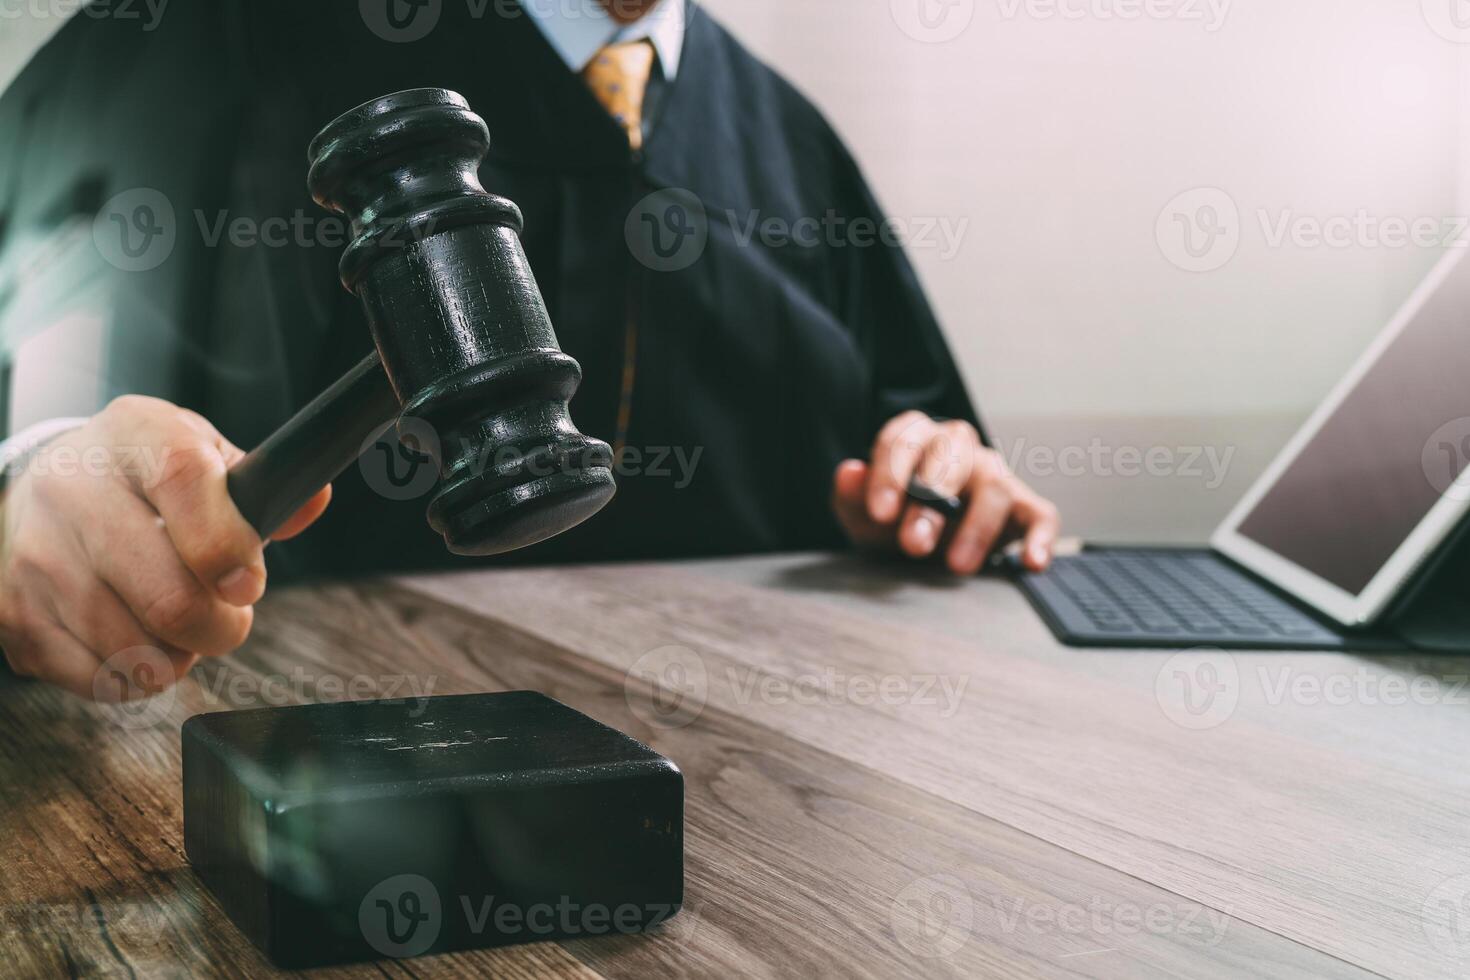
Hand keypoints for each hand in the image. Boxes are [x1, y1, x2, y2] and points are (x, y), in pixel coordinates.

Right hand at [0, 396, 331, 699]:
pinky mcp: (15, 615)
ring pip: (135, 650)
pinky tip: (137, 641)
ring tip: (179, 625)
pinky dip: (135, 678)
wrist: (45, 486)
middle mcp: (73, 492)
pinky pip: (97, 679)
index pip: (185, 483)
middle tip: (229, 617)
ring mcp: (37, 557)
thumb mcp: (201, 454)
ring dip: (179, 656)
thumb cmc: (141, 475)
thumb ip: (260, 486)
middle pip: (166, 596)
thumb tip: (309, 502)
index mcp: (135, 438)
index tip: (248, 584)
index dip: (228, 545)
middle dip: (221, 627)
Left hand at [832, 411, 1059, 574]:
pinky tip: (1033, 563)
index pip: (902, 441)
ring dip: (977, 528)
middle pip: (951, 458)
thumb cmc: (893, 523)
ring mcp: (993, 474)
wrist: (921, 548)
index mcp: (915, 438)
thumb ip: (853, 497)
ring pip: (995, 485)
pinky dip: (1041, 538)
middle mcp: (958, 446)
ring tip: (957, 566)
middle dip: (931, 503)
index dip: (891, 475)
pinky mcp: (1024, 507)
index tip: (880, 512)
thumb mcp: (863, 516)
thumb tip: (849, 471)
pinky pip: (1040, 515)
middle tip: (914, 545)